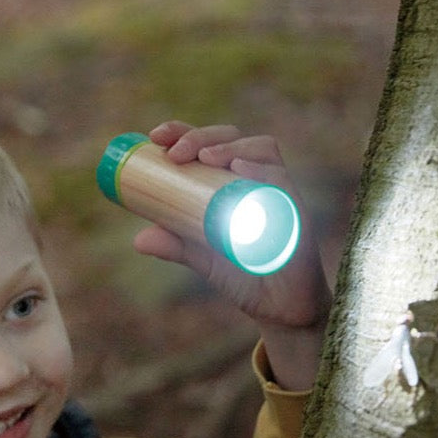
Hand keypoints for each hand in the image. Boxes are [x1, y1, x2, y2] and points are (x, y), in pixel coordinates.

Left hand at [133, 121, 330, 388]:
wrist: (279, 307)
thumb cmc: (243, 273)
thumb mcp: (202, 257)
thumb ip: (175, 245)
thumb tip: (139, 239)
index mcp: (231, 181)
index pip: (209, 142)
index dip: (184, 131)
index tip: (156, 136)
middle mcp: (256, 178)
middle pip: (233, 137)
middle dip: (201, 136)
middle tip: (176, 153)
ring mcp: (279, 191)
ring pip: (261, 149)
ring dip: (229, 147)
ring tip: (204, 157)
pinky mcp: (297, 210)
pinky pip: (283, 181)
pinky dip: (261, 171)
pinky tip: (240, 170)